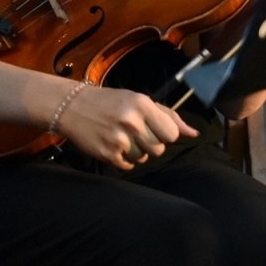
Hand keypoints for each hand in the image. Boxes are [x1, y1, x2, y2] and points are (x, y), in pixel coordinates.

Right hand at [55, 83, 197, 170]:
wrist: (72, 106)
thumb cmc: (110, 102)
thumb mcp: (139, 100)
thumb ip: (168, 116)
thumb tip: (194, 134)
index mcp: (142, 105)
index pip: (171, 133)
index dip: (163, 133)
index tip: (151, 127)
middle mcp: (132, 121)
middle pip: (159, 149)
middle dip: (149, 143)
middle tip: (133, 132)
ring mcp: (119, 139)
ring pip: (144, 158)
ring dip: (136, 151)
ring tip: (121, 137)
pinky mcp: (108, 153)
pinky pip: (129, 165)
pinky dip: (123, 158)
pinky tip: (113, 144)